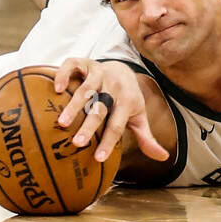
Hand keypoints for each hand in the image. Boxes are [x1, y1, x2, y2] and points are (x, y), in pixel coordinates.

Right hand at [53, 58, 168, 163]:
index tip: (98, 158)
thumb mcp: (139, 116)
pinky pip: (72, 65)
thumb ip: (147, 137)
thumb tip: (164, 158)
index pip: (117, 125)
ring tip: (62, 122)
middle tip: (77, 143)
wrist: (122, 67)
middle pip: (100, 108)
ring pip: (85, 89)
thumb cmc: (127, 98)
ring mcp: (98, 73)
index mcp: (126, 101)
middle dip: (89, 126)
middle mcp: (112, 87)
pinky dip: (64, 75)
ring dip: (74, 105)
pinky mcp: (85, 63)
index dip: (108, 141)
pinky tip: (56, 89)